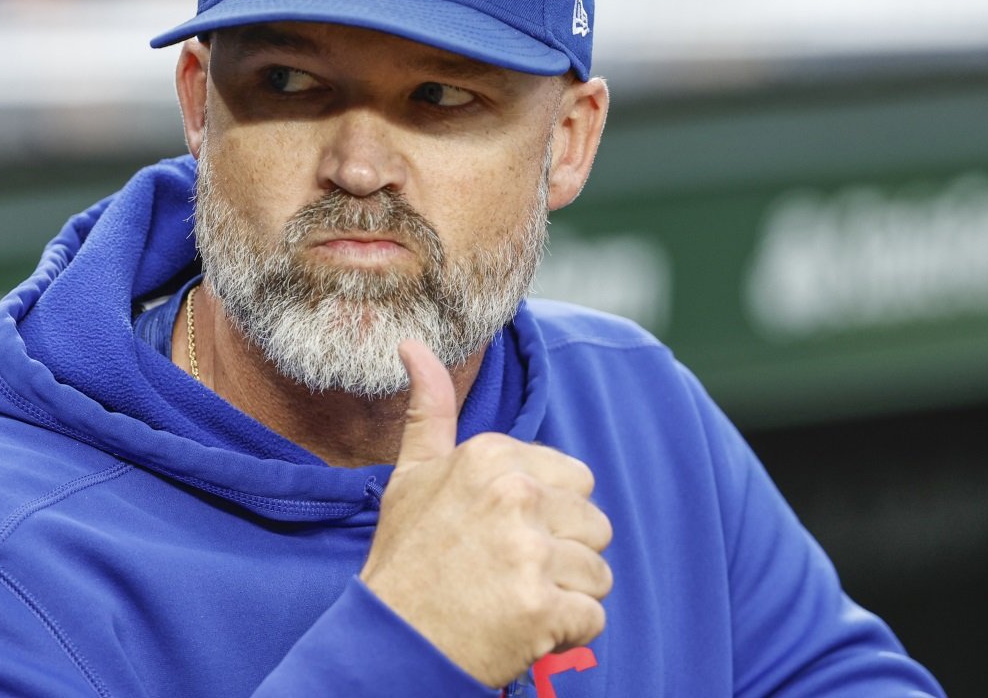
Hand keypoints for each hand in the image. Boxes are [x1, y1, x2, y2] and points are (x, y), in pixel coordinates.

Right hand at [359, 341, 613, 687]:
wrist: (389, 643)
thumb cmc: (406, 561)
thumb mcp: (411, 476)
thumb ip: (430, 411)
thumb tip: (413, 345)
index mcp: (492, 456)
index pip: (575, 481)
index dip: (547, 517)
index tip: (501, 537)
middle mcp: (514, 494)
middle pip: (594, 524)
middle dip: (563, 556)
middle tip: (508, 575)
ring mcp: (529, 551)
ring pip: (597, 573)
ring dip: (565, 597)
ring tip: (513, 601)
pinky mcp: (542, 606)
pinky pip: (592, 618)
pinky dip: (564, 634)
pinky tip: (523, 629)